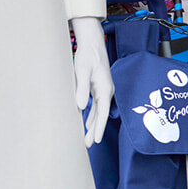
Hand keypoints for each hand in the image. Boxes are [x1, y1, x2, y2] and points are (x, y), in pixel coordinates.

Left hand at [71, 16, 112, 146]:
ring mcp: (103, 90)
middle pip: (101, 115)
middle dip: (95, 130)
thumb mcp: (82, 72)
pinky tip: (88, 123)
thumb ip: (82, 89)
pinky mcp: (99, 87)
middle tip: (87, 145)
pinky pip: (96, 105)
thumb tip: (81, 106)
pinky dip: (92, 115)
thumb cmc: (87, 56)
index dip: (98, 127)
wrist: (92, 43)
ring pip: (99, 111)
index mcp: (105, 89)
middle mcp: (106, 91)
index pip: (102, 112)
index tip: (94, 140)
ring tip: (88, 139)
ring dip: (93, 125)